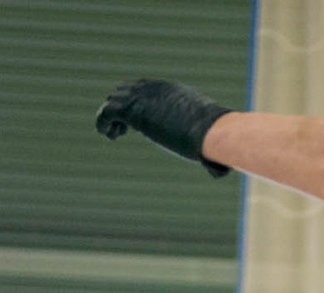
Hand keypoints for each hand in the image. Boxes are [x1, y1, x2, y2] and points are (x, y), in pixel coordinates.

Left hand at [94, 78, 233, 176]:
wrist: (209, 130)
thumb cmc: (214, 138)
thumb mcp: (210, 142)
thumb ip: (208, 153)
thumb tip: (220, 173)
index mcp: (171, 90)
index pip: (145, 88)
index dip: (138, 105)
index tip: (137, 123)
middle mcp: (154, 89)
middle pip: (126, 89)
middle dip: (121, 108)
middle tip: (122, 129)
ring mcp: (141, 98)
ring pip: (113, 100)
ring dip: (110, 117)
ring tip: (114, 134)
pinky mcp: (132, 111)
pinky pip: (106, 112)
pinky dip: (103, 123)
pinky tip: (111, 136)